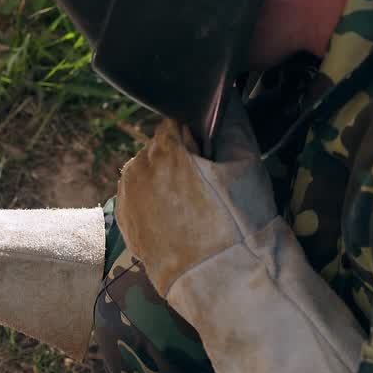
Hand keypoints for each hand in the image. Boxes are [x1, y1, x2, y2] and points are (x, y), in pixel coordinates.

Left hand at [115, 97, 275, 295]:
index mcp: (164, 147)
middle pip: (160, 147)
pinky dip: (154, 202)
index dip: (198, 136)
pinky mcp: (124, 223)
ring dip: (165, 180)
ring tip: (194, 206)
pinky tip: (177, 218)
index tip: (214, 155)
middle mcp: (137, 167)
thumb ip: (232, 121)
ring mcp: (126, 197)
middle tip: (209, 186)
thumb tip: (224, 91)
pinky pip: (137, 198)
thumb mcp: (247, 164)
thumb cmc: (241, 221)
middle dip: (181, 158)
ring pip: (147, 173)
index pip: (177, 122)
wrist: (225, 281)